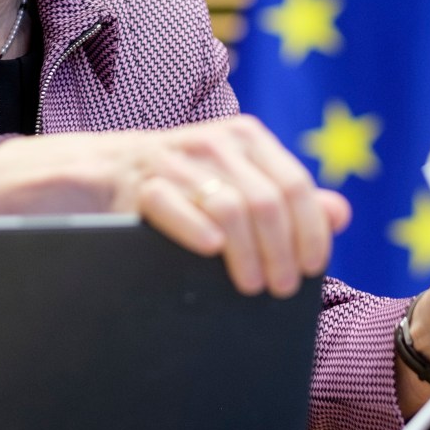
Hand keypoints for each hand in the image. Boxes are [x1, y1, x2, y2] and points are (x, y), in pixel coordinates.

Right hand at [0, 114, 351, 296]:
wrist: (88, 174)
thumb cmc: (172, 187)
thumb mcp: (232, 185)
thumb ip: (285, 198)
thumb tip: (340, 213)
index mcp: (245, 138)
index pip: (295, 185)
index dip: (310, 232)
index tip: (313, 270)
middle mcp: (213, 141)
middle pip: (267, 202)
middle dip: (281, 253)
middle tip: (280, 291)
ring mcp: (172, 159)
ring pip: (229, 207)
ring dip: (247, 255)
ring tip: (250, 288)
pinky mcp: (134, 181)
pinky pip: (172, 206)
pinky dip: (195, 230)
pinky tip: (209, 254)